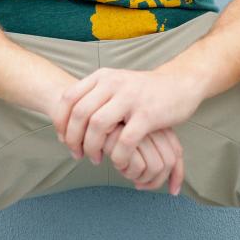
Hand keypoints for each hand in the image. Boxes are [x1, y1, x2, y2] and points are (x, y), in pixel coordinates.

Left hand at [53, 68, 205, 178]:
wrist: (179, 84)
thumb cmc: (142, 91)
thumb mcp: (115, 84)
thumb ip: (93, 97)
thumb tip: (66, 120)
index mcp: (102, 77)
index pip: (69, 98)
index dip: (60, 122)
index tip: (62, 139)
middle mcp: (113, 83)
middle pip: (80, 114)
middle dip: (73, 139)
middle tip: (77, 154)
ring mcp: (130, 98)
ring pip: (98, 126)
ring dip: (92, 147)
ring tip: (95, 159)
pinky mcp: (148, 115)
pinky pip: (125, 140)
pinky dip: (117, 155)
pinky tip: (118, 162)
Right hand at [103, 124, 184, 194]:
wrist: (84, 102)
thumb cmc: (108, 122)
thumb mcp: (134, 133)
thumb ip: (153, 152)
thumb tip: (174, 188)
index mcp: (157, 122)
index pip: (177, 154)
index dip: (176, 176)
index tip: (172, 190)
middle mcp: (152, 124)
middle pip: (168, 163)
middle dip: (154, 181)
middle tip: (138, 183)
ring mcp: (140, 129)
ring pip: (154, 166)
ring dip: (138, 177)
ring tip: (123, 170)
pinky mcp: (123, 134)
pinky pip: (135, 165)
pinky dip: (126, 171)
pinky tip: (115, 164)